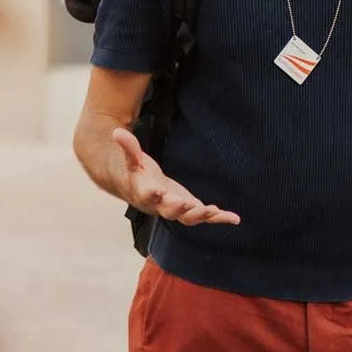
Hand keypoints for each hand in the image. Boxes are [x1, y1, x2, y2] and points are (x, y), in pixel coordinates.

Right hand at [112, 128, 240, 226]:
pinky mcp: (190, 209)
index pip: (148, 195)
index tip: (157, 191)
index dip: (152, 195)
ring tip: (214, 211)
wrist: (141, 191)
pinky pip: (205, 217)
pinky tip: (235, 219)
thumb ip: (128, 147)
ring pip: (188, 217)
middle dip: (179, 208)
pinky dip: (220, 218)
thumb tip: (116, 132)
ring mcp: (177, 209)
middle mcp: (161, 205)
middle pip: (170, 211)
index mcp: (145, 193)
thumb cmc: (137, 174)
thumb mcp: (132, 159)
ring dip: (201, 215)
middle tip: (189, 204)